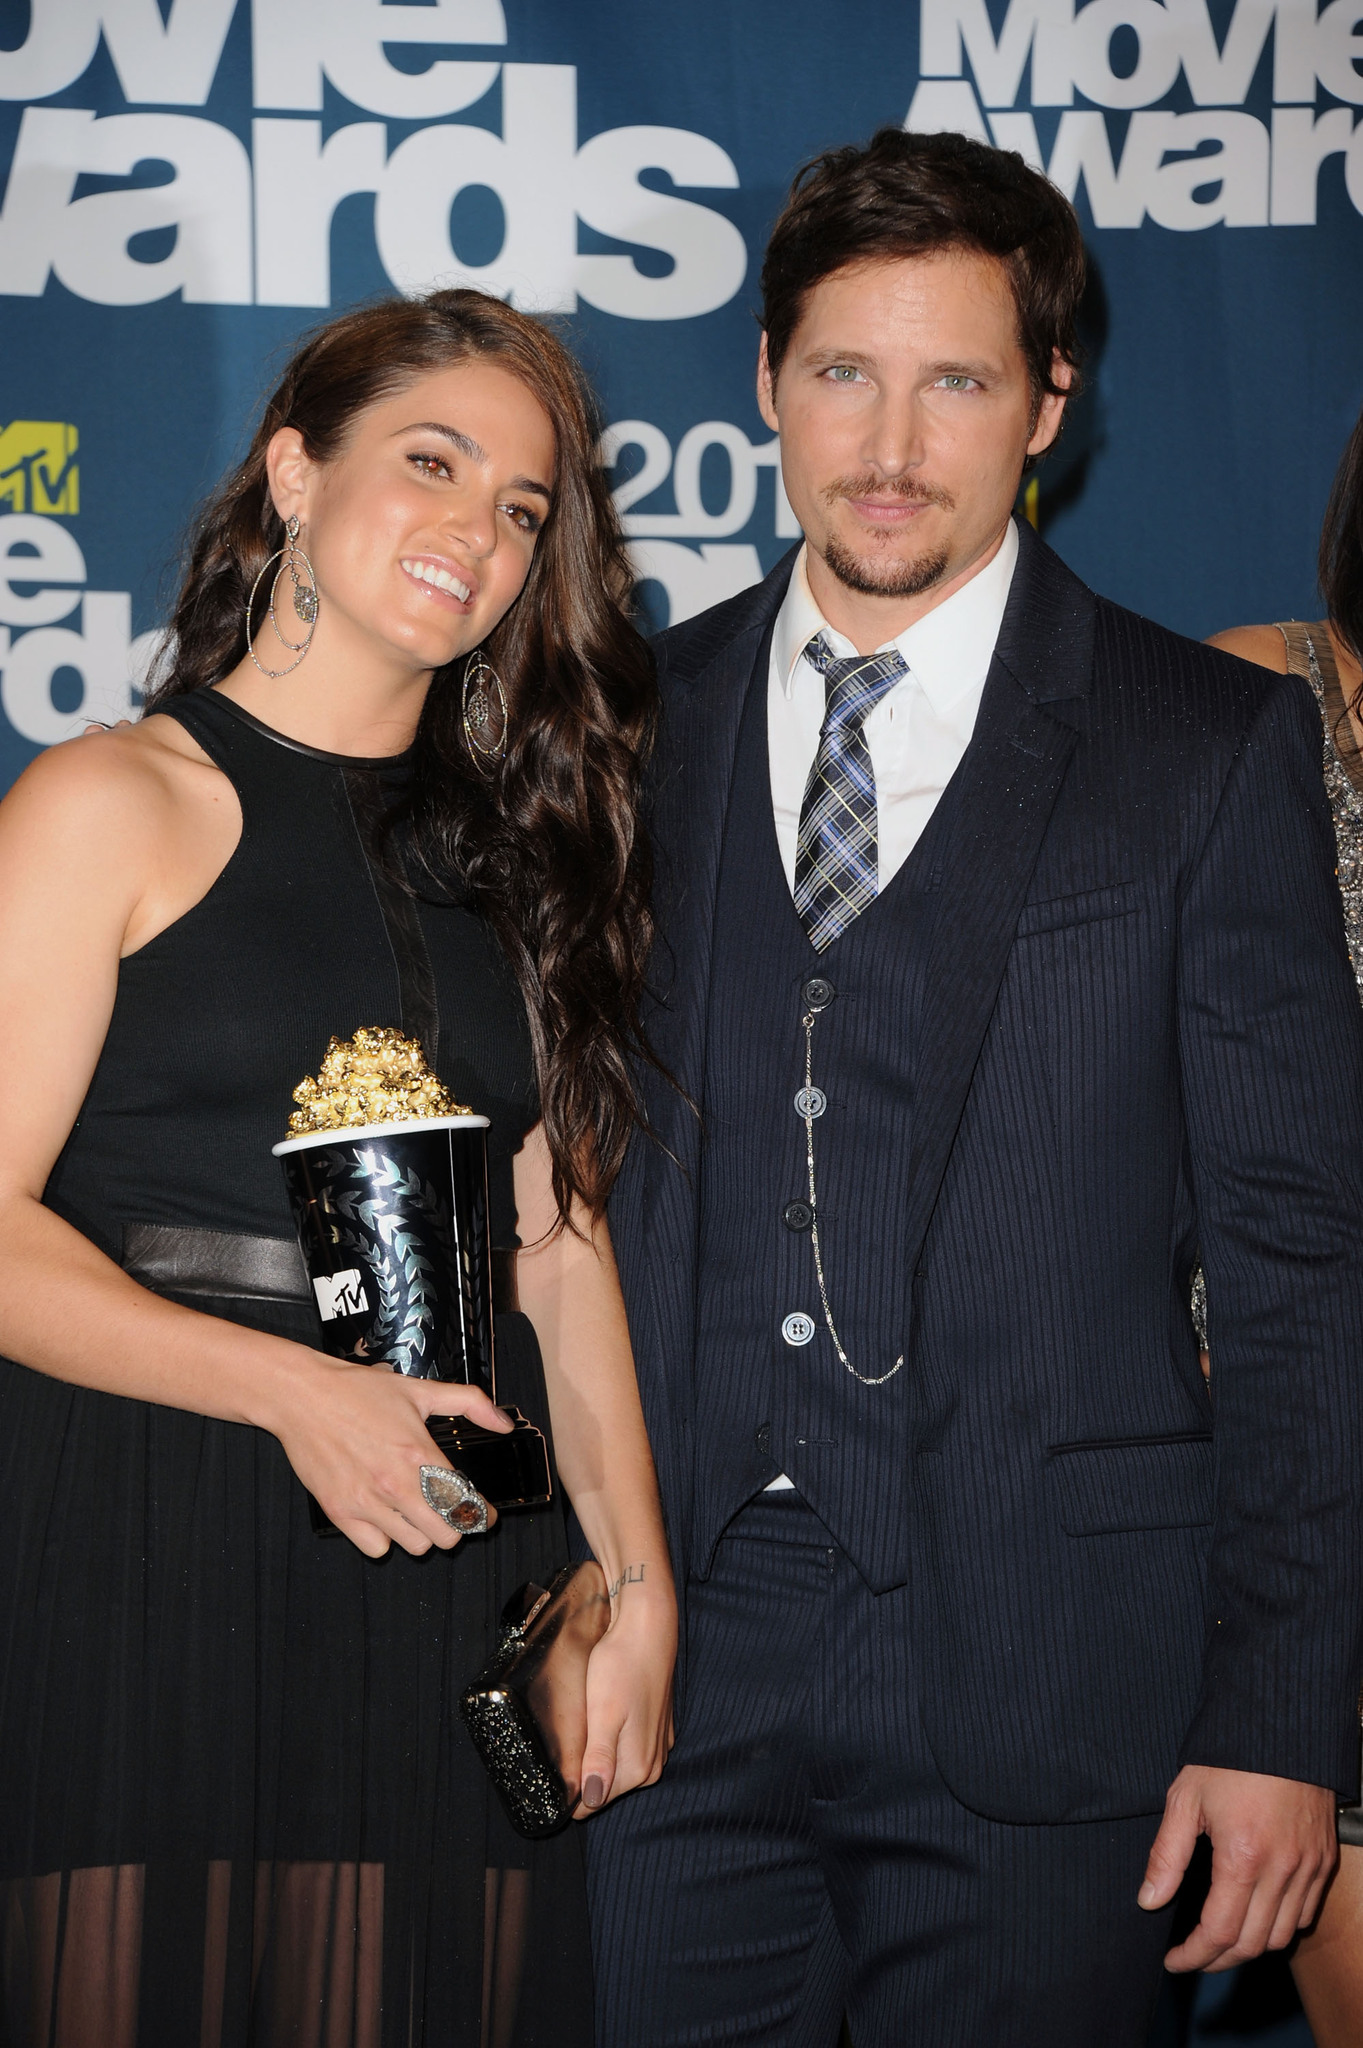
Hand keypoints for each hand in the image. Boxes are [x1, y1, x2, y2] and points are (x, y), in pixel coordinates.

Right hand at [266, 1348, 509, 1559]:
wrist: (303, 1397)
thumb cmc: (358, 1391)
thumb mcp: (420, 1390)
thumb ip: (469, 1403)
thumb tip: (504, 1422)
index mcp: (419, 1453)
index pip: (465, 1504)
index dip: (481, 1514)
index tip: (483, 1514)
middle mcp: (396, 1484)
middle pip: (445, 1536)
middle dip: (454, 1525)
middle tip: (448, 1512)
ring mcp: (366, 1502)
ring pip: (415, 1546)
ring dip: (421, 1532)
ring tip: (415, 1512)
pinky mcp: (340, 1513)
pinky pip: (376, 1548)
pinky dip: (385, 1538)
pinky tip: (385, 1516)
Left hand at [574, 1577, 676, 1819]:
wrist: (647, 1626)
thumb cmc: (621, 1665)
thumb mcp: (603, 1714)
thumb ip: (599, 1760)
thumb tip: (590, 1800)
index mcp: (638, 1767)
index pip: (591, 1803)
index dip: (569, 1791)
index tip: (553, 1767)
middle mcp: (652, 1765)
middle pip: (603, 1787)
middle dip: (582, 1772)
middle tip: (566, 1738)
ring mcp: (657, 1746)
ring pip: (614, 1768)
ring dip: (596, 1754)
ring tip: (582, 1725)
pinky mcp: (657, 1728)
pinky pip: (627, 1748)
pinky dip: (611, 1739)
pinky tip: (601, 1715)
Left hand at [1140, 1764, 1336, 1970]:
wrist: (1279, 1723)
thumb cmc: (1227, 1757)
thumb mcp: (1185, 1800)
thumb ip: (1166, 1856)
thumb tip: (1148, 1901)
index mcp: (1243, 1857)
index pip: (1219, 1932)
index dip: (1193, 1955)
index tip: (1173, 1960)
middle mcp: (1282, 1870)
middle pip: (1252, 1944)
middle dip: (1218, 1959)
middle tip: (1193, 1955)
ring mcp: (1309, 1867)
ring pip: (1283, 1935)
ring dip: (1250, 1946)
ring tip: (1221, 1939)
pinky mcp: (1324, 1858)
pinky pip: (1306, 1912)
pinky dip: (1281, 1924)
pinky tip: (1257, 1914)